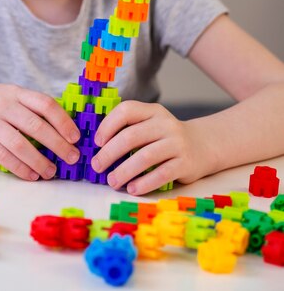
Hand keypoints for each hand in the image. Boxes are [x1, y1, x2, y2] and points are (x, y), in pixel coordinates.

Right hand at [0, 80, 79, 180]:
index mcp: (15, 91)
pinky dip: (20, 168)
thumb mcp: (8, 94)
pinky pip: (2, 156)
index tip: (75, 137)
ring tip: (51, 172)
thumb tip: (61, 128)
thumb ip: (30, 106)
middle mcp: (2, 104)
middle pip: (36, 126)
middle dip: (58, 145)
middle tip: (72, 158)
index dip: (63, 121)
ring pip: (20, 145)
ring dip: (39, 161)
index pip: (45, 104)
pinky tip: (31, 175)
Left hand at [90, 101, 210, 194]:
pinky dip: (144, 183)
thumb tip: (98, 148)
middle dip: (110, 153)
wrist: (203, 145)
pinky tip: (132, 188)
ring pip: (145, 156)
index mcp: (152, 111)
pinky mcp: (185, 163)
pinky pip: (161, 174)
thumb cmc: (165, 138)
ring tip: (112, 181)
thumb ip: (129, 129)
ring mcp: (177, 143)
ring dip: (124, 171)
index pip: (126, 111)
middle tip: (97, 166)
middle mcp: (165, 124)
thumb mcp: (150, 125)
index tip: (96, 142)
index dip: (108, 125)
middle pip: (131, 136)